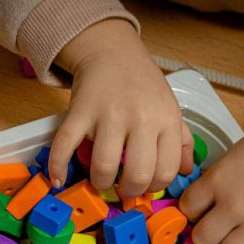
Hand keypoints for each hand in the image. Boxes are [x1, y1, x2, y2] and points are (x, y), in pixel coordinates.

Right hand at [50, 18, 192, 194]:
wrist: (112, 53)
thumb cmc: (143, 85)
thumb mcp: (170, 108)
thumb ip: (181, 141)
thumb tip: (185, 171)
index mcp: (165, 120)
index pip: (166, 170)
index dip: (153, 187)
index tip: (143, 186)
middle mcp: (140, 118)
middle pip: (137, 174)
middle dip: (128, 190)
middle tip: (121, 187)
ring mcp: (108, 114)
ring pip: (104, 165)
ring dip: (100, 182)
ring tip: (100, 180)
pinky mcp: (80, 112)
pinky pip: (66, 145)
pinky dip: (58, 166)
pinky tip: (58, 179)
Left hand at [180, 107, 243, 243]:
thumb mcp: (228, 159)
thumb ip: (210, 183)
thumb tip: (197, 206)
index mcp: (217, 181)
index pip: (186, 209)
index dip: (190, 212)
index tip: (198, 212)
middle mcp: (235, 204)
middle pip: (202, 239)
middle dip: (204, 236)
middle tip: (212, 231)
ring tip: (231, 240)